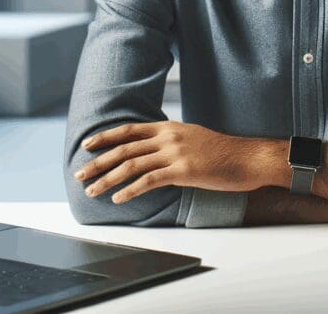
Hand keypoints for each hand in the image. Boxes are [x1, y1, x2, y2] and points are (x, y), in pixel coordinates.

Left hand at [74, 121, 275, 204]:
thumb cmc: (223, 153)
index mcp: (169, 127)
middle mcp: (168, 137)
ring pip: (132, 165)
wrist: (248, 158)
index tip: (87, 145)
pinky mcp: (183, 171)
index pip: (129, 130)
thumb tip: (152, 151)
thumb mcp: (193, 138)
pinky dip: (130, 190)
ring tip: (92, 190)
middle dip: (98, 162)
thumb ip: (170, 141)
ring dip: (108, 179)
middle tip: (80, 173)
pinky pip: (149, 181)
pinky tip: (118, 198)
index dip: (106, 137)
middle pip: (124, 148)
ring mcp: (175, 153)